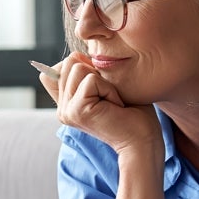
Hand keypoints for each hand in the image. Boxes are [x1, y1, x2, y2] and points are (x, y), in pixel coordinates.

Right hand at [37, 53, 160, 156]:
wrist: (142, 141)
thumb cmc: (132, 114)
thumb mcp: (106, 87)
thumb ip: (86, 73)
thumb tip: (75, 56)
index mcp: (66, 104)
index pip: (55, 69)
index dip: (80, 67)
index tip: (101, 89)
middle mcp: (62, 108)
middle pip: (69, 62)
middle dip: (96, 72)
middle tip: (110, 97)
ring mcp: (66, 111)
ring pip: (78, 67)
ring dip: (104, 81)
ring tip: (112, 102)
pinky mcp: (77, 111)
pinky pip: (91, 79)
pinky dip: (109, 89)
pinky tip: (115, 107)